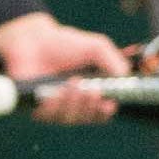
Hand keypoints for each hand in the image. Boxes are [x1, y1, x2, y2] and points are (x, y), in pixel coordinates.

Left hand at [0, 12, 130, 124]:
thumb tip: (126, 76)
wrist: (32, 40)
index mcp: (90, 92)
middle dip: (91, 106)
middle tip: (92, 90)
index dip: (106, 112)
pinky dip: (54, 106)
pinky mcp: (37, 108)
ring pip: (69, 118)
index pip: (102, 112)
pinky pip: (49, 116)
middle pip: (87, 117)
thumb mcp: (96, 47)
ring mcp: (55, 107)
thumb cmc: (64, 43)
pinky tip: (55, 93)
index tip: (109, 105)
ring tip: (72, 83)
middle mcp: (74, 103)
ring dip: (73, 103)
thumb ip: (113, 61)